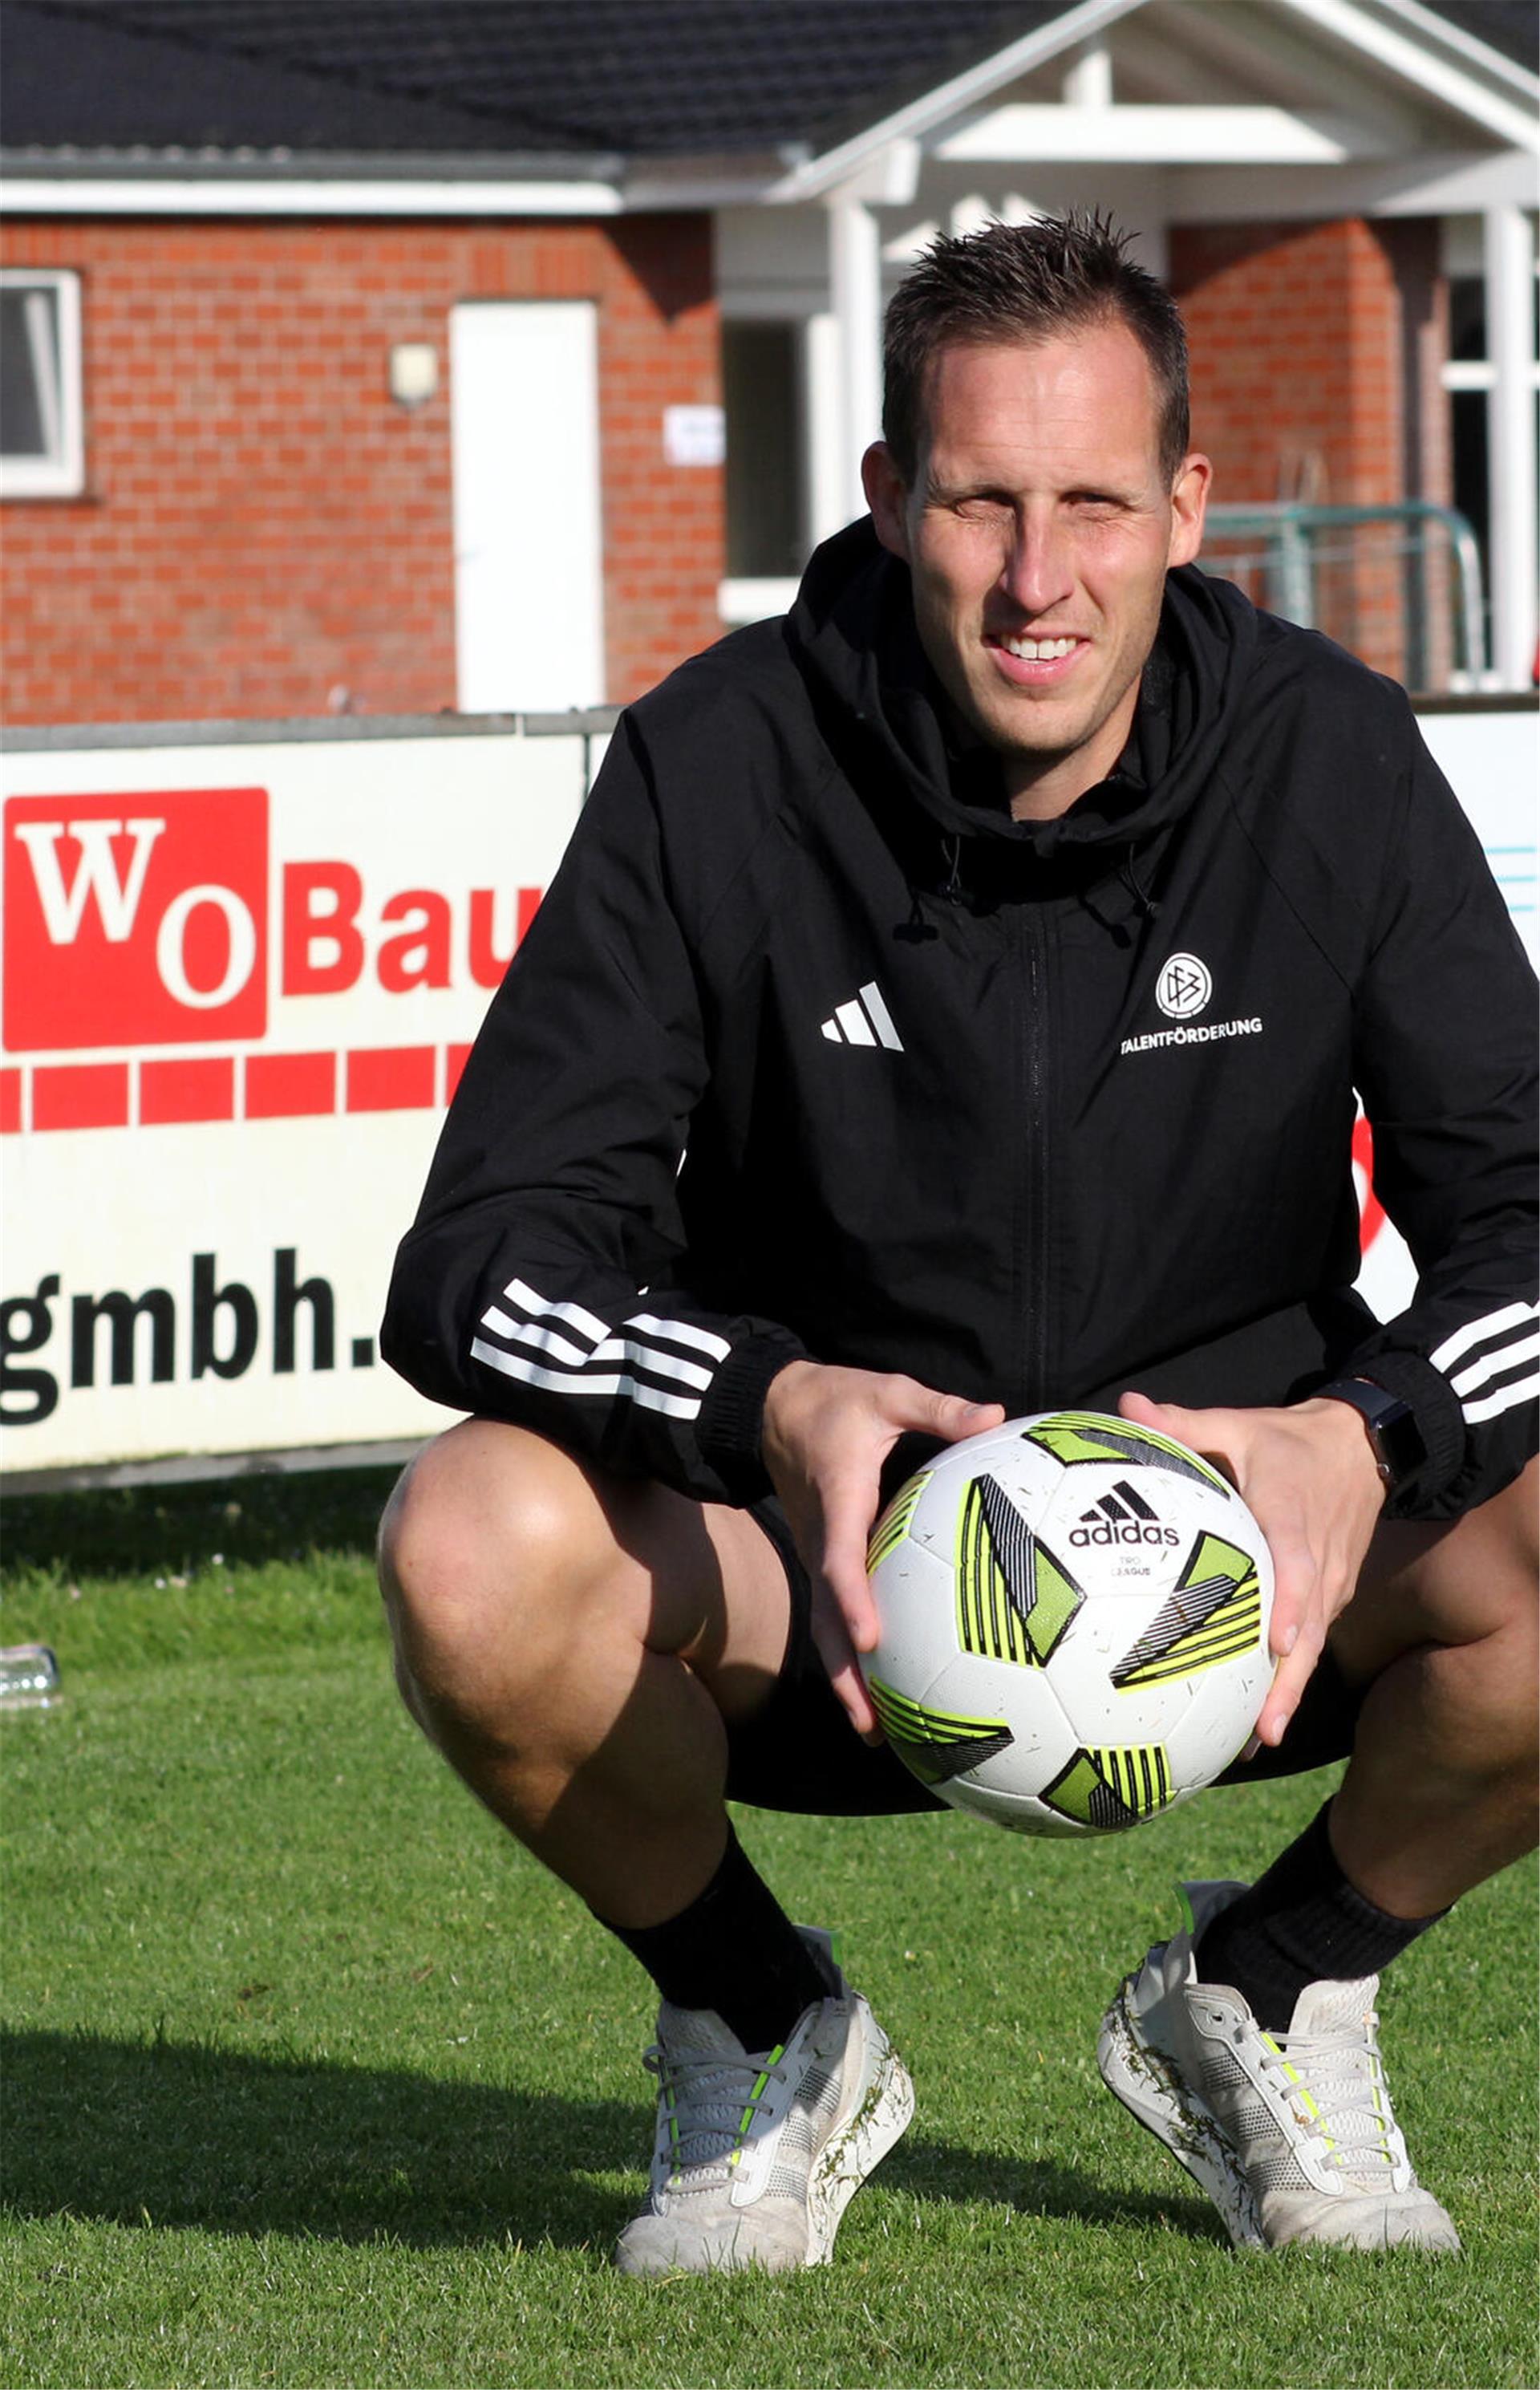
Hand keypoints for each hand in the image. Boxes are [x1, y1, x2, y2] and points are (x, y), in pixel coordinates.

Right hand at [762, 1361, 1004, 1737]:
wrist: (770, 1406)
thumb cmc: (833, 1400)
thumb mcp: (886, 1393)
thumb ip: (939, 1409)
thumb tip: (995, 1415)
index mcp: (836, 1501)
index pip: (839, 1561)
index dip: (854, 1602)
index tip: (875, 1640)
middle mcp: (819, 1539)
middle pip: (824, 1621)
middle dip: (845, 1675)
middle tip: (873, 1726)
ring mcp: (814, 1553)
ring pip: (824, 1628)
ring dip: (844, 1679)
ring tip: (875, 1731)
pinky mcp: (820, 1556)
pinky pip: (832, 1614)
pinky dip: (850, 1652)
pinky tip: (884, 1684)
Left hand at [1117, 1389, 1384, 1749]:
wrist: (1363, 1446)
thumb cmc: (1286, 1440)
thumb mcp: (1236, 1423)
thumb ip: (1182, 1423)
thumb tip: (1125, 1406)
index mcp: (1292, 1518)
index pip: (1297, 1566)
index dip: (1290, 1603)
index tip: (1277, 1642)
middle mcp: (1319, 1560)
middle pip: (1310, 1629)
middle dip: (1289, 1682)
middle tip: (1263, 1730)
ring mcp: (1332, 1583)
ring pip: (1314, 1644)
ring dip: (1289, 1692)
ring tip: (1256, 1740)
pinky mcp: (1334, 1594)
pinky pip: (1314, 1639)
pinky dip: (1291, 1674)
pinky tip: (1258, 1713)